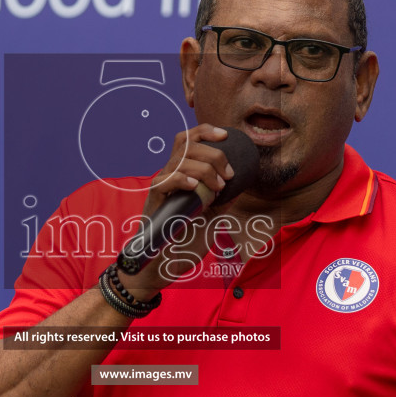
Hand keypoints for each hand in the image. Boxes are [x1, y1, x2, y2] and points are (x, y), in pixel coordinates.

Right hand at [118, 124, 233, 295]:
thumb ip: (223, 198)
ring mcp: (161, 187)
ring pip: (179, 159)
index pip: (188, 140)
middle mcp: (169, 176)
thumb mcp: (213, 216)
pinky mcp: (153, 201)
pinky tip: (196, 188)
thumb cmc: (186, 241)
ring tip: (217, 187)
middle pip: (186, 144)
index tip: (226, 135)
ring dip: (204, 169)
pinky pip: (164, 181)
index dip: (205, 131)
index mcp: (182, 174)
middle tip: (228, 174)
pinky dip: (182, 179)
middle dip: (213, 153)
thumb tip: (242, 182)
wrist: (166, 265)